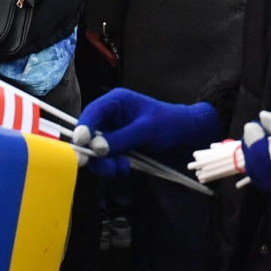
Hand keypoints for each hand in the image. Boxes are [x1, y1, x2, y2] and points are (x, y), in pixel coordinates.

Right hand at [74, 90, 218, 179]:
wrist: (189, 138)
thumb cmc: (171, 125)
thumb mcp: (146, 130)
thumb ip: (120, 138)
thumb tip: (95, 147)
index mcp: (115, 102)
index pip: (92, 113)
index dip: (83, 128)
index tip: (82, 144)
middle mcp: (110, 117)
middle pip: (88, 135)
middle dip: (95, 153)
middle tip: (108, 166)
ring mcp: (113, 134)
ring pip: (95, 151)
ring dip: (105, 163)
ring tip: (122, 169)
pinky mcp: (118, 148)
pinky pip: (105, 160)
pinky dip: (112, 167)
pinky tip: (126, 169)